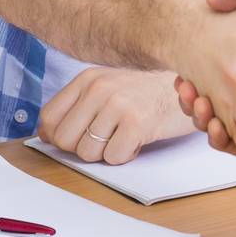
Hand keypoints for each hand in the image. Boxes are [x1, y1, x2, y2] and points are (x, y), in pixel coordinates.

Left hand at [37, 68, 195, 164]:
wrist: (189, 84)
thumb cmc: (146, 90)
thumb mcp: (108, 86)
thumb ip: (78, 106)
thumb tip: (46, 134)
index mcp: (87, 79)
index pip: (49, 117)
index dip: (56, 136)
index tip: (73, 138)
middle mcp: (99, 88)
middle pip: (64, 139)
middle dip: (81, 147)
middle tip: (104, 139)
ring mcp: (118, 105)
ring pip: (88, 152)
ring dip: (106, 152)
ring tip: (123, 135)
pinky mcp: (137, 123)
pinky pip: (113, 157)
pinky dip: (125, 155)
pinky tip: (137, 139)